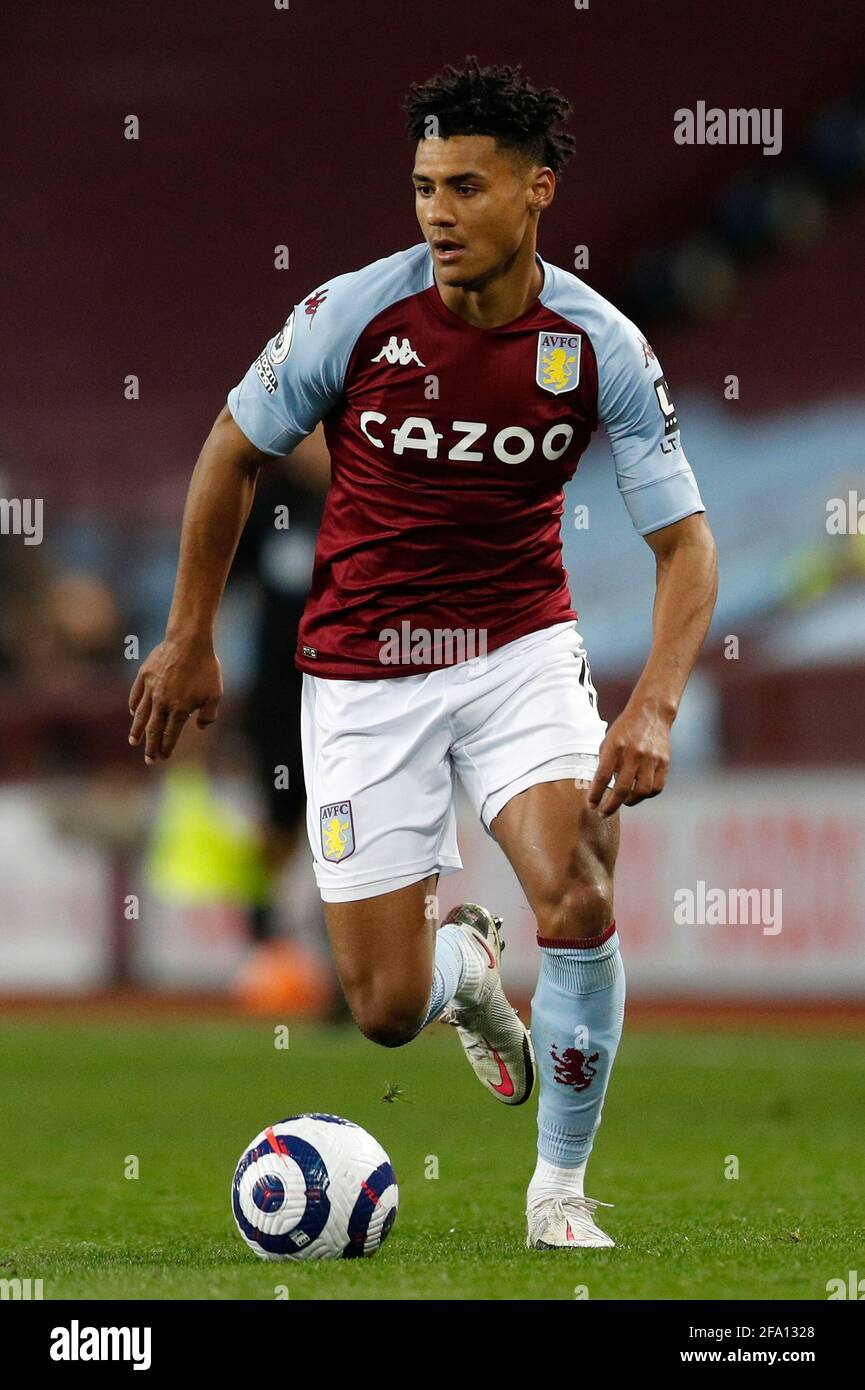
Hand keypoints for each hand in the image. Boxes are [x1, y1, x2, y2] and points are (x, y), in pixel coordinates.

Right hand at [128, 638, 221, 764]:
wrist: (189, 641)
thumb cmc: (206, 668)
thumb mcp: (215, 694)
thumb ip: (209, 715)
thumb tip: (200, 728)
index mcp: (179, 710)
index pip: (170, 735)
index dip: (166, 748)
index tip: (163, 757)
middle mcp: (162, 703)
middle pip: (154, 730)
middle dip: (151, 747)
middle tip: (149, 760)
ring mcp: (151, 689)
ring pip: (141, 715)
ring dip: (137, 730)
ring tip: (133, 742)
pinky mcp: (144, 675)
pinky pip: (136, 695)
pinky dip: (134, 706)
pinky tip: (134, 713)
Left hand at [587, 701, 671, 817]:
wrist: (651, 713)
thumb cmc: (626, 729)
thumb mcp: (609, 741)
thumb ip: (605, 763)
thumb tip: (600, 788)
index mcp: (615, 747)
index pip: (602, 777)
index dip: (596, 794)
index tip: (591, 805)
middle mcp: (633, 754)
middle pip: (621, 789)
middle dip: (610, 806)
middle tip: (604, 813)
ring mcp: (651, 759)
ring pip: (641, 792)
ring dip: (630, 801)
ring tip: (623, 802)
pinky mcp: (664, 762)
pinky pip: (656, 787)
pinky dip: (646, 795)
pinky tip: (639, 793)